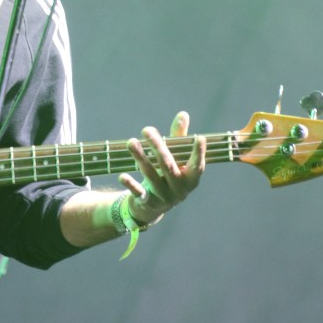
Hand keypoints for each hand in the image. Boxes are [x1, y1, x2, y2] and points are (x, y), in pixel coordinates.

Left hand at [118, 111, 205, 225]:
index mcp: (190, 179)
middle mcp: (178, 189)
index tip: (200, 138)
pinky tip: (122, 176)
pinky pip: (138, 192)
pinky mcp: (146, 201)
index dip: (199, 153)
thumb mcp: (175, 159)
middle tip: (147, 130)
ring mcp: (162, 196)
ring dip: (140, 157)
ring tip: (131, 142)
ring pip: (150, 174)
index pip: (196, 166)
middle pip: (168, 165)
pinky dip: (130, 184)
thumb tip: (183, 114)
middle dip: (157, 147)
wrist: (154, 208)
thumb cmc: (169, 175)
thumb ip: (178, 138)